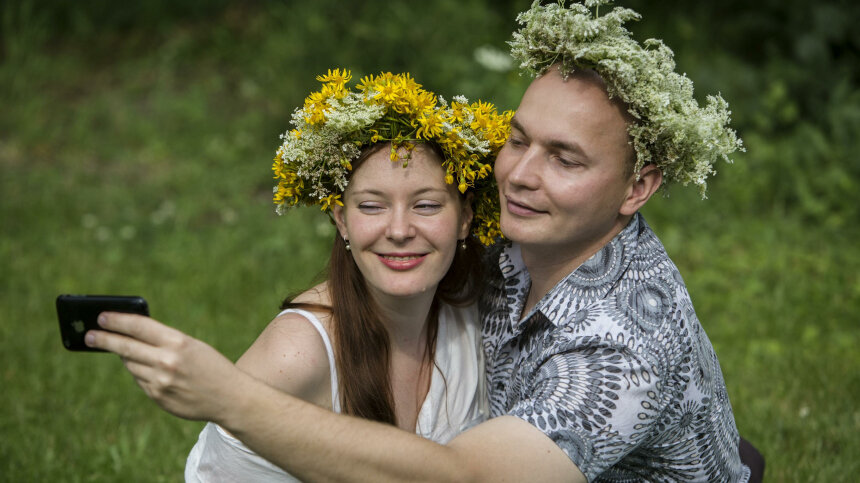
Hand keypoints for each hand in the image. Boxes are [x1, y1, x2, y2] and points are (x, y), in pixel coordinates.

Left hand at [86, 312, 245, 422]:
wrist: (229, 397)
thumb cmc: (211, 366)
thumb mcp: (192, 346)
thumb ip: (164, 341)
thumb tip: (129, 336)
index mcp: (178, 342)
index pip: (139, 326)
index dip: (117, 320)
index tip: (101, 316)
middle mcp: (167, 362)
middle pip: (125, 347)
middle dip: (104, 339)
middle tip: (89, 335)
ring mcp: (160, 381)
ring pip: (131, 365)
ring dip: (127, 357)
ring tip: (128, 351)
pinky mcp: (158, 396)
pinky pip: (140, 380)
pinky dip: (142, 373)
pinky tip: (152, 371)